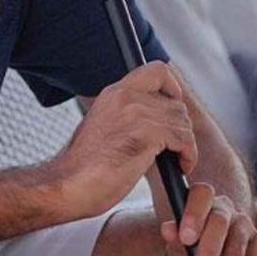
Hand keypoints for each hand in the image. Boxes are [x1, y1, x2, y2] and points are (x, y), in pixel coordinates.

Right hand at [56, 61, 197, 220]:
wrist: (68, 185)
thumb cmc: (84, 168)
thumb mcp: (105, 127)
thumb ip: (127, 115)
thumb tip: (156, 120)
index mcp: (114, 92)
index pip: (157, 70)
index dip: (172, 88)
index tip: (173, 109)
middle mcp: (125, 96)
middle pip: (176, 102)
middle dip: (181, 127)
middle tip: (175, 148)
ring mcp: (135, 113)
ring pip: (182, 122)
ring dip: (186, 144)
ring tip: (177, 161)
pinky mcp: (146, 134)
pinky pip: (184, 139)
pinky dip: (188, 154)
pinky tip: (180, 167)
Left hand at [159, 183, 256, 255]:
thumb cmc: (189, 248)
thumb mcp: (177, 245)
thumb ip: (175, 239)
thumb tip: (168, 230)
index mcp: (202, 199)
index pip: (201, 194)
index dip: (194, 214)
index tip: (186, 238)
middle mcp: (226, 208)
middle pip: (220, 224)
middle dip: (208, 253)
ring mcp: (246, 225)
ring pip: (238, 249)